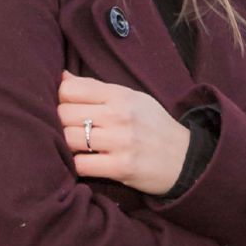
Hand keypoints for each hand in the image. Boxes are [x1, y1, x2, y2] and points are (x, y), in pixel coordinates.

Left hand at [59, 70, 193, 197]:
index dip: (60, 99)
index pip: (70, 89)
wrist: (186, 158)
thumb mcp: (132, 99)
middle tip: (70, 131)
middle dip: (60, 124)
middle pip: (64, 114)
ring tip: (76, 147)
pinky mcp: (121, 167)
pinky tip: (84, 162)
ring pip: (68, 139)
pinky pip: (80, 165)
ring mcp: (121, 141)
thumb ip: (96, 89)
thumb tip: (62, 77)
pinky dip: (76, 165)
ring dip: (66, 146)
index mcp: (121, 95)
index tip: (67, 108)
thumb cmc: (153, 126)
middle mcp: (120, 115)